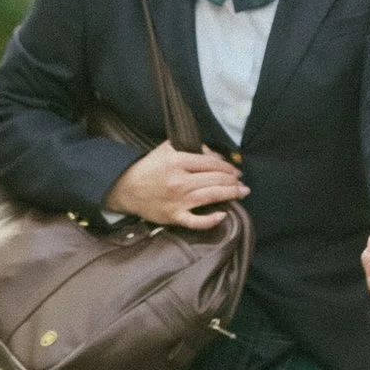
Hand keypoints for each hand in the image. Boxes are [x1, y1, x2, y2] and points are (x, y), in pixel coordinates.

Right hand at [105, 144, 247, 231]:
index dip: (227, 166)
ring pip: (210, 197)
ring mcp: (177, 201)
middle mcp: (179, 181)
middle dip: (233, 181)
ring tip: (242, 192)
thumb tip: (215, 156)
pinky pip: (196, 221)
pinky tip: (223, 215)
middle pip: (214, 180)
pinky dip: (210, 220)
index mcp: (177, 161)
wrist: (127, 188)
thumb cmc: (150, 167)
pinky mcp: (174, 216)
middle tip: (242, 182)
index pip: (211, 163)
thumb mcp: (168, 148)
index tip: (235, 170)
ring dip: (230, 194)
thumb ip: (192, 148)